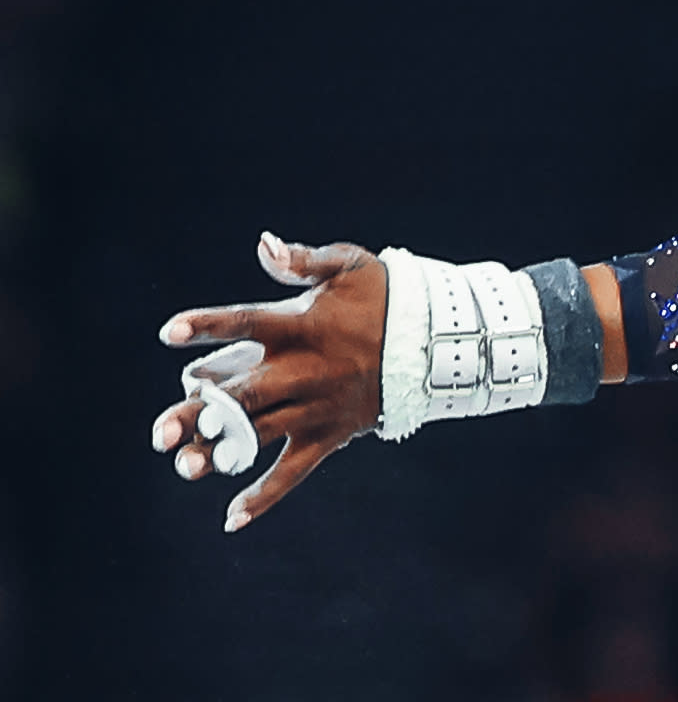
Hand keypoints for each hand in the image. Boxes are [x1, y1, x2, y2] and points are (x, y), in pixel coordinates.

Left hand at [151, 232, 384, 530]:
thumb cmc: (382, 296)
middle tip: (160, 432)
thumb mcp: (348, 266)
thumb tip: (261, 244)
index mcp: (303, 326)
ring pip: (261, 434)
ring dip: (219, 453)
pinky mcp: (328, 435)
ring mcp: (316, 407)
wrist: (433, 340)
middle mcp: (305, 370)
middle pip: (245, 394)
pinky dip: (264, 495)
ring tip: (182, 467)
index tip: (169, 333)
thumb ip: (302, 260)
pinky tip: (230, 517)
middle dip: (200, 414)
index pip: (248, 322)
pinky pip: (294, 471)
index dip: (209, 326)